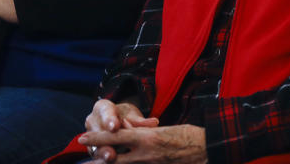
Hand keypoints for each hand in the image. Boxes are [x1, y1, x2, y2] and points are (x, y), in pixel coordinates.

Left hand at [79, 123, 205, 163]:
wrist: (207, 149)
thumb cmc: (189, 135)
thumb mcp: (165, 130)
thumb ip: (147, 134)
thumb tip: (135, 136)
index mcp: (147, 136)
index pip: (116, 136)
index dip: (98, 137)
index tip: (82, 137)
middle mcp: (145, 153)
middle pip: (114, 158)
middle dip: (97, 160)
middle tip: (82, 162)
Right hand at [83, 99, 158, 161]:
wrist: (119, 122)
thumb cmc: (125, 116)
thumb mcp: (132, 114)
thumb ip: (140, 121)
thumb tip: (154, 123)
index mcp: (102, 108)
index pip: (105, 112)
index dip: (110, 120)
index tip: (115, 127)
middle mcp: (93, 122)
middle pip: (98, 132)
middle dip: (104, 141)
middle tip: (111, 149)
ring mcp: (91, 137)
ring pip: (96, 146)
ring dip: (103, 153)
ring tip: (110, 157)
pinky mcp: (94, 149)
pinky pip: (98, 156)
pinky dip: (105, 159)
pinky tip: (113, 162)